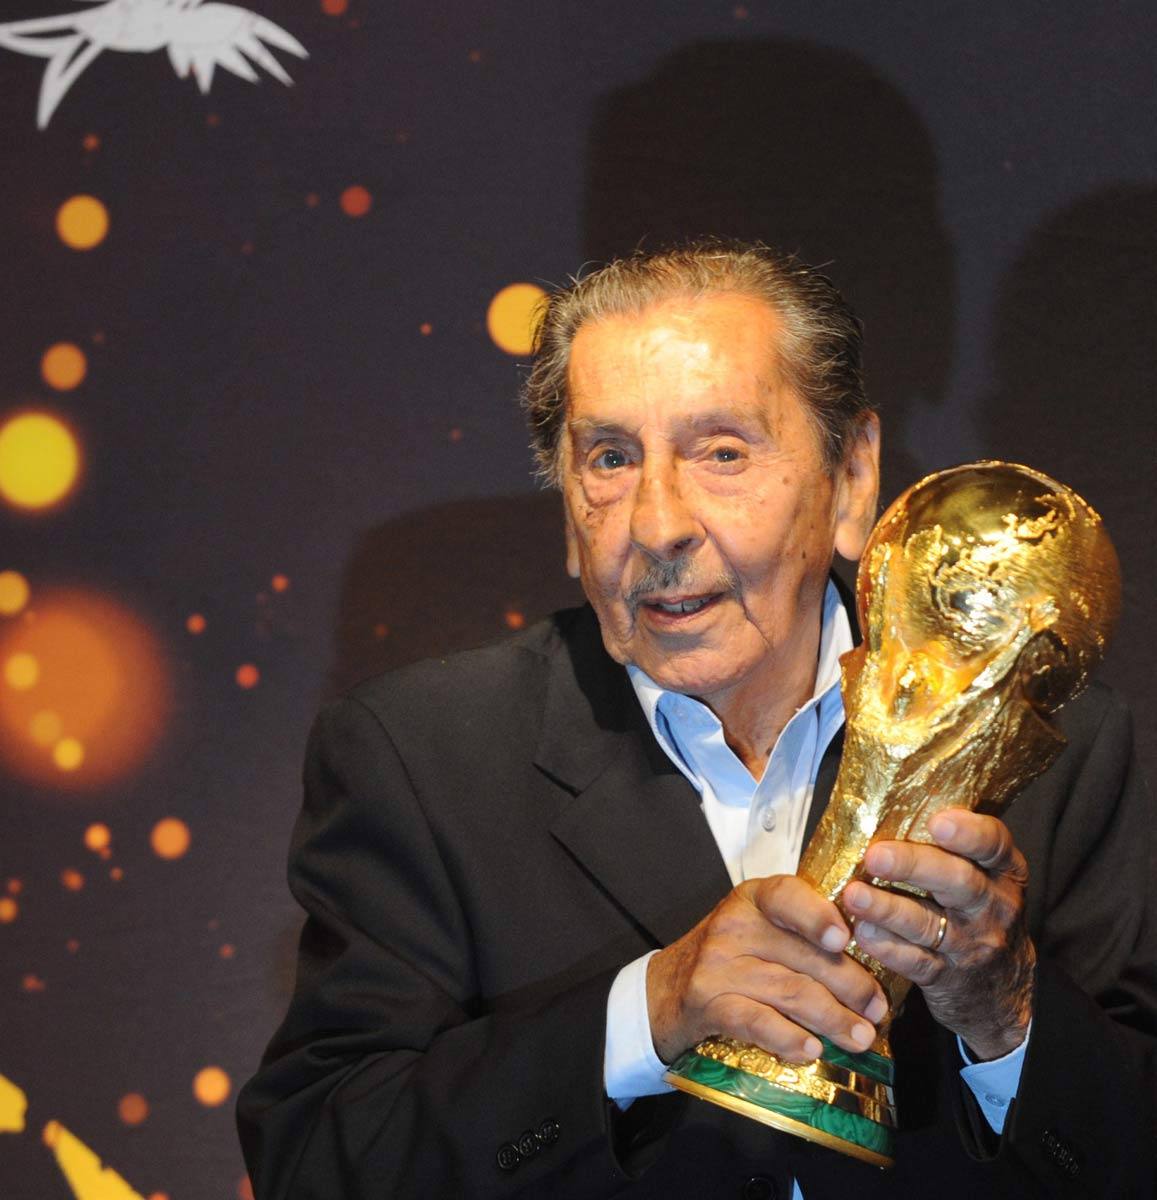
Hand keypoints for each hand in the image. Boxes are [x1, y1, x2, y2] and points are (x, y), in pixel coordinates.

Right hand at [646, 874, 888, 1065]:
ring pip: (789, 991)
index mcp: (753, 899)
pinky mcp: (709, 1004)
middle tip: (878, 1009)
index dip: (818, 915)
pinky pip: (757, 1021)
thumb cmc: (729, 956)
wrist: (665, 989)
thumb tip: (870, 958)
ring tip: (860, 1036)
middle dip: (850, 985)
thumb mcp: (757, 927)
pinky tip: (811, 1050)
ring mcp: (718, 965)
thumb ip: (800, 932)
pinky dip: (788, 1038)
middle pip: (802, 955)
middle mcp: (733, 926)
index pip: (787, 896)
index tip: (845, 938)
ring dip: (833, 1018)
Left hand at [843, 809, 1034, 1059]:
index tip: (937, 822)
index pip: (994, 844)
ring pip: (929, 925)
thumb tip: (890, 795)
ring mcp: (971, 945)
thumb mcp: (982, 874)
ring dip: (888, 909)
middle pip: (958, 882)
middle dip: (914, 866)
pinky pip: (915, 962)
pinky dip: (887, 948)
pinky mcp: (946, 976)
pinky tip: (862, 933)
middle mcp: (992, 906)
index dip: (969, 833)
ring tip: (854, 895)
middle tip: (876, 856)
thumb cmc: (975, 909)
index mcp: (1002, 871)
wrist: (1002, 987)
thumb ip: (950, 844)